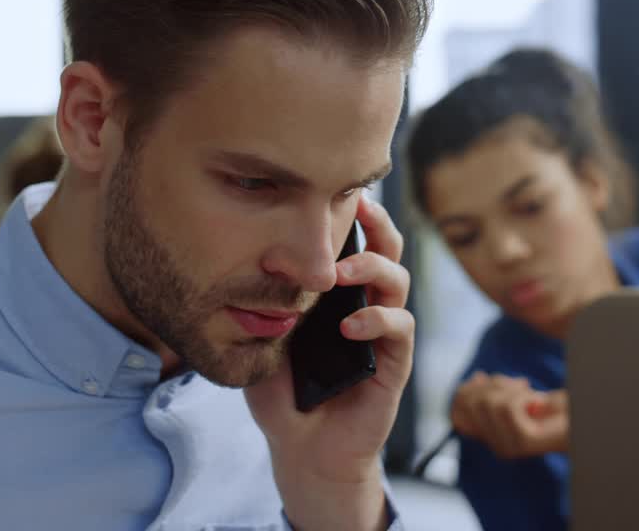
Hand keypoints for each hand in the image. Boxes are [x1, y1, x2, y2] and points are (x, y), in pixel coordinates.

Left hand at [244, 195, 413, 530]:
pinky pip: (399, 331)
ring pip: (398, 283)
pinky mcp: (393, 366)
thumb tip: (239, 255)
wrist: (300, 448)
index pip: (354, 243)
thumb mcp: (263, 336)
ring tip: (343, 272)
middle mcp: (365, 305)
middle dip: (377, 224)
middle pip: (387, 251)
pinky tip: (350, 325)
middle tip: (359, 207)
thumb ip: (263, 301)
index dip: (353, 215)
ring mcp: (383, 334)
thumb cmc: (282, 390)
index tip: (337, 189)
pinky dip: (378, 321)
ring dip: (374, 269)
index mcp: (337, 294)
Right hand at [450, 372, 569, 459]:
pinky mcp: (522, 442)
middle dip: (493, 385)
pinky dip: (522, 395)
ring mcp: (508, 446)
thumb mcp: (513, 393)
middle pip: (469, 402)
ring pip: (487, 402)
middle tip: (518, 386)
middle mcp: (495, 445)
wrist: (582, 417)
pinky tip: (536, 402)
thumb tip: (474, 378)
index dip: (467, 389)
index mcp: (489, 435)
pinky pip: (506, 406)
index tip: (486, 378)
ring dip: (510, 390)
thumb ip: (491, 390)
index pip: (456, 411)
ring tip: (529, 394)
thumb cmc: (552, 407)